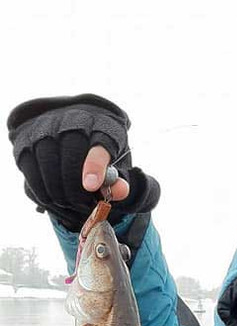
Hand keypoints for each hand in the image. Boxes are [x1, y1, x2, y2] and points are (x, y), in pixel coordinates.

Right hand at [7, 94, 159, 231]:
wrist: (69, 125)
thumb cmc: (96, 151)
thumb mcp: (112, 162)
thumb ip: (117, 179)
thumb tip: (119, 191)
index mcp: (101, 124)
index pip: (98, 142)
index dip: (94, 165)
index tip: (91, 186)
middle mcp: (71, 120)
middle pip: (70, 155)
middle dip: (75, 187)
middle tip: (83, 205)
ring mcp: (45, 127)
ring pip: (48, 163)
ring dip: (59, 192)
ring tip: (70, 204)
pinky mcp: (26, 140)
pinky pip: (31, 170)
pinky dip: (42, 190)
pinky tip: (53, 199)